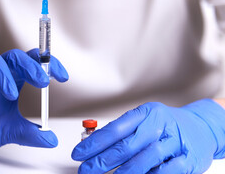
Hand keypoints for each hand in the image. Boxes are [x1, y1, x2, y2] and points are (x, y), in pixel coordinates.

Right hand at [0, 48, 67, 157]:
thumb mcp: (9, 132)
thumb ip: (29, 134)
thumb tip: (52, 140)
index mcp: (12, 80)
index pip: (32, 63)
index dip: (48, 65)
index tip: (63, 77)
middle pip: (15, 57)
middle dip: (31, 66)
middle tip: (43, 81)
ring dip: (4, 75)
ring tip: (12, 95)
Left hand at [72, 99, 224, 173]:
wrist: (203, 127)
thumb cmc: (167, 124)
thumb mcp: (145, 120)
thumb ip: (124, 132)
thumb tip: (95, 145)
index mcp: (145, 113)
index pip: (115, 129)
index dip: (95, 143)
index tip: (79, 153)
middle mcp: (159, 125)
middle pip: (127, 145)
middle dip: (103, 160)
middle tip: (87, 169)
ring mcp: (174, 141)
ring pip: (146, 158)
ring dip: (125, 171)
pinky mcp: (188, 158)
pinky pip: (167, 170)